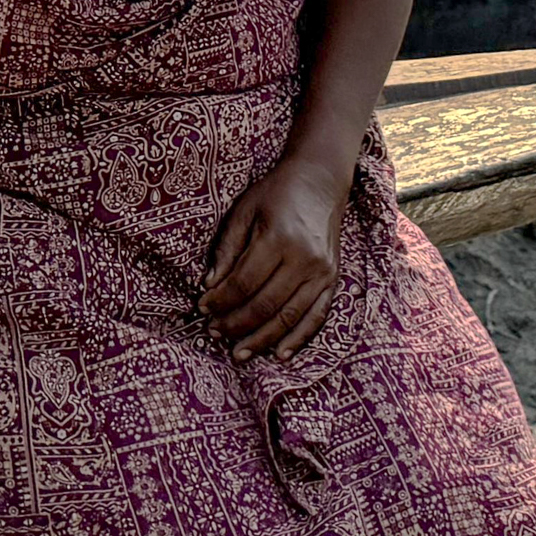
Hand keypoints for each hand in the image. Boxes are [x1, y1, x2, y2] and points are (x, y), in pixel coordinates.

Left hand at [200, 159, 346, 361]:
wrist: (319, 182)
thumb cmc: (275, 193)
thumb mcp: (243, 211)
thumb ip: (226, 249)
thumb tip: (209, 285)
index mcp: (278, 238)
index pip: (243, 283)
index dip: (220, 300)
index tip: (202, 308)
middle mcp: (304, 259)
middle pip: (265, 305)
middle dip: (236, 324)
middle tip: (214, 333)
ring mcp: (322, 273)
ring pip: (289, 318)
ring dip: (262, 339)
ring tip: (238, 353)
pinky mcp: (333, 280)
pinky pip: (316, 317)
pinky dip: (298, 339)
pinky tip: (279, 354)